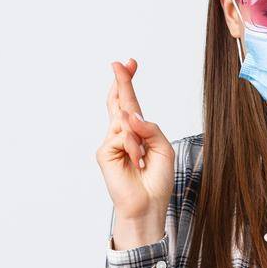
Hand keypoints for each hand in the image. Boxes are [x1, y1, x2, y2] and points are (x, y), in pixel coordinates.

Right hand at [97, 59, 174, 247]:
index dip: (128, 83)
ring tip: (142, 158)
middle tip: (121, 63)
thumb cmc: (156, 179)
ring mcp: (110, 142)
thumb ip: (150, 129)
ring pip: (125, 121)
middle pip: (119, 102)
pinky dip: (134, 147)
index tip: (130, 63)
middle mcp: (121, 134)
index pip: (130, 103)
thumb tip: (131, 114)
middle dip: (122, 82)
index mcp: (136, 132)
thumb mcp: (162, 149)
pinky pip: (122, 137)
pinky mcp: (104, 152)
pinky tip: (136, 161)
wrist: (148, 204)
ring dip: (138, 137)